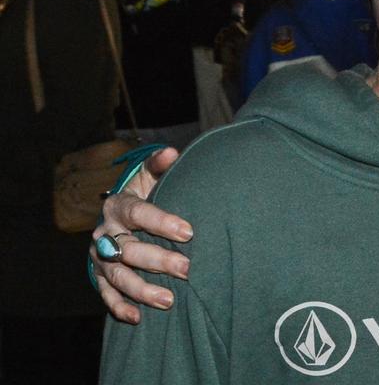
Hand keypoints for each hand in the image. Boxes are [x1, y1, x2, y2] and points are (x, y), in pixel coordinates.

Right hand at [89, 147, 191, 323]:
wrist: (118, 217)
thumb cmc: (144, 195)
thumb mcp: (149, 178)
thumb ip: (159, 166)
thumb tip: (172, 152)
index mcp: (118, 206)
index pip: (138, 213)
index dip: (162, 222)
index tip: (189, 232)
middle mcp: (105, 233)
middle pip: (128, 249)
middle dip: (158, 260)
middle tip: (187, 268)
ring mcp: (99, 257)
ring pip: (117, 276)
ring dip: (141, 289)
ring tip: (169, 300)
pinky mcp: (98, 277)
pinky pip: (106, 295)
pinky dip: (120, 307)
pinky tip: (139, 317)